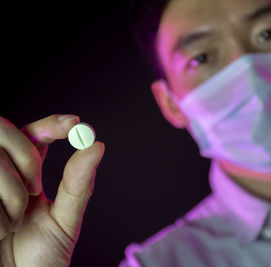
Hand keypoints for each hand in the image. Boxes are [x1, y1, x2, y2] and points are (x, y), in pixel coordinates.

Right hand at [0, 114, 104, 266]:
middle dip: (27, 160)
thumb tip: (97, 147)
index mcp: (25, 177)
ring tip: (12, 224)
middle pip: (8, 136)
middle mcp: (1, 176)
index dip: (51, 124)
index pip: (33, 136)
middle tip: (34, 189)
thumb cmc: (41, 259)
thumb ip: (78, 184)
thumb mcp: (64, 220)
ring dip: (10, 196)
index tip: (74, 123)